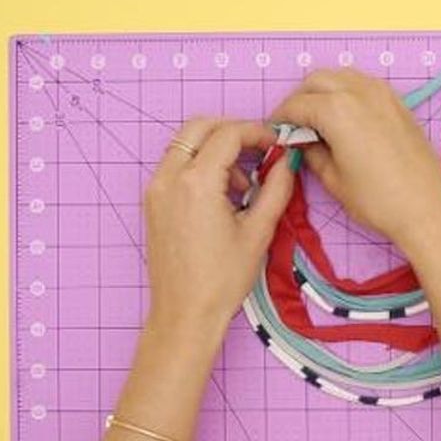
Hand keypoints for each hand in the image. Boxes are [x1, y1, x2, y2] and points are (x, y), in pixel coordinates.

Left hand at [143, 118, 292, 334]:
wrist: (186, 313)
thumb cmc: (222, 280)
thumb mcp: (259, 231)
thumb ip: (276, 187)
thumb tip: (287, 161)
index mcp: (196, 182)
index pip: (228, 134)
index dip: (257, 133)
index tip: (276, 144)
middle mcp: (169, 178)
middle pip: (200, 127)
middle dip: (233, 132)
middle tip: (259, 152)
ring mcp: (156, 189)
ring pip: (185, 144)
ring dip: (215, 149)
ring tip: (242, 184)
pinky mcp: (153, 203)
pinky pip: (176, 165)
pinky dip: (199, 166)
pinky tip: (221, 195)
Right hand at [271, 68, 440, 246]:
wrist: (425, 208)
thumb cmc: (378, 200)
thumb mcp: (333, 179)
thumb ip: (312, 153)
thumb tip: (303, 143)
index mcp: (337, 109)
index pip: (297, 105)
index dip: (282, 119)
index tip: (277, 132)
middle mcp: (359, 92)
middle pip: (317, 81)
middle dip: (301, 99)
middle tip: (296, 126)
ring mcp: (383, 94)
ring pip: (342, 76)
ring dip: (325, 91)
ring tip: (320, 120)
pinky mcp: (399, 103)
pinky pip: (365, 85)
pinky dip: (349, 93)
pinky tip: (347, 118)